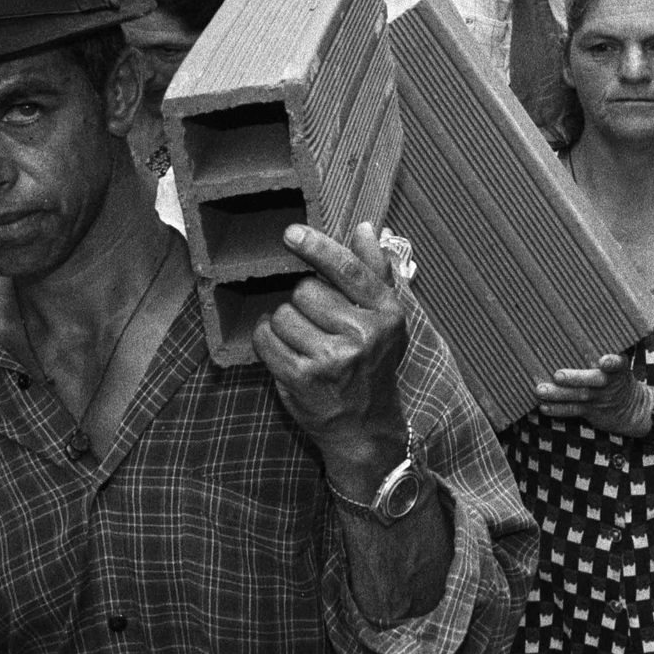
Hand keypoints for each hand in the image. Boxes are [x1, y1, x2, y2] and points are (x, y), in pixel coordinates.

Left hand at [254, 222, 411, 492]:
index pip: (348, 269)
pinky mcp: (304, 378)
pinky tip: (282, 346)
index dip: (317, 247)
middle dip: (302, 301)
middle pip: (306, 290)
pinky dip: (266, 339)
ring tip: (302, 338)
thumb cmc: (371, 365)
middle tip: (315, 320)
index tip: (291, 233)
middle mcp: (364, 335)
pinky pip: (267, 340)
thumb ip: (374, 272)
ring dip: (284, 322)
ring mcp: (333, 358)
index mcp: (387, 313)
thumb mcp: (385, 319)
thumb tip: (366, 227)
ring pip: (283, 314)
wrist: (365, 426)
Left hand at [533, 353, 653, 434]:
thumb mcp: (621, 359)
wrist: (630, 407)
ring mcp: (600, 398)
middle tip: (558, 375)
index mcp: (619, 367)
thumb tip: (587, 312)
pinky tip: (543, 406)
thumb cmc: (617, 374)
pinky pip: (573, 410)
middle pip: (594, 381)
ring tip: (540, 390)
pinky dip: (558, 409)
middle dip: (575, 378)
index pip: (618, 364)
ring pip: (579, 396)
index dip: (612, 363)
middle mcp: (609, 383)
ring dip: (558, 394)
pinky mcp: (591, 411)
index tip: (604, 361)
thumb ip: (607, 343)